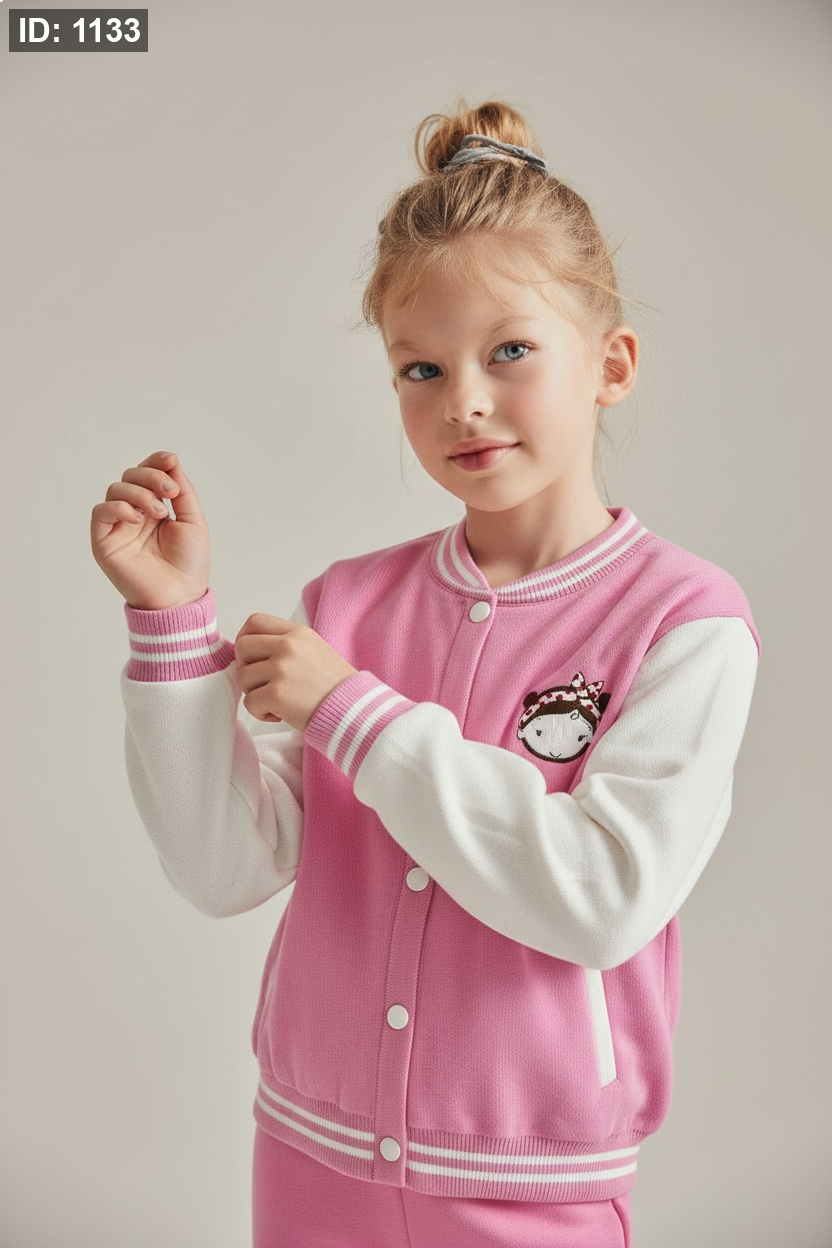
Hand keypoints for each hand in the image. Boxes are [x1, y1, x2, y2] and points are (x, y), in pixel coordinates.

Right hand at [90, 450, 210, 609]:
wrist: (181, 596)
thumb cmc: (189, 563)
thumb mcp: (193, 520)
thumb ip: (182, 490)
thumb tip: (171, 461)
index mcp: (155, 507)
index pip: (147, 474)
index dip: (156, 461)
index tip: (170, 460)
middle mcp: (135, 513)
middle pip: (130, 476)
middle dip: (151, 476)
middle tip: (170, 492)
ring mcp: (119, 526)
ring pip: (116, 490)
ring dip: (139, 493)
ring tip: (159, 512)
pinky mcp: (104, 541)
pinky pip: (101, 512)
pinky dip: (119, 507)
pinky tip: (138, 518)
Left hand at [235, 614, 357, 732]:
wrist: (354, 710)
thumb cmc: (334, 687)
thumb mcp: (314, 650)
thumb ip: (285, 645)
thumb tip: (251, 653)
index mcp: (297, 633)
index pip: (254, 622)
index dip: (246, 639)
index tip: (250, 658)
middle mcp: (288, 646)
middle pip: (243, 647)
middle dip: (245, 668)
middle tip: (261, 684)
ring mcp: (281, 669)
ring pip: (243, 677)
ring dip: (254, 694)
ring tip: (276, 702)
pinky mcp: (277, 693)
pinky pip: (249, 703)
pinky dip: (260, 713)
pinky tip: (279, 715)